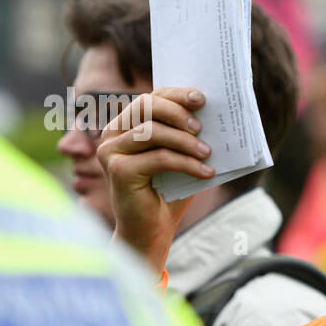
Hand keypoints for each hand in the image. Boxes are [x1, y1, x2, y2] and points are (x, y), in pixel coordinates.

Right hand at [97, 88, 211, 275]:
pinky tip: (206, 173)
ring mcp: (111, 151)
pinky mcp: (117, 170)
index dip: (176, 94)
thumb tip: (214, 115)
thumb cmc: (168, 191)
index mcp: (126, 125)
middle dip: (178, 112)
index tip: (201, 99)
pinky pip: (159, 158)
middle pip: (146, 105)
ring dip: (185, 141)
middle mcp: (112, 134)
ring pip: (153, 132)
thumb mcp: (182, 157)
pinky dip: (186, 164)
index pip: (151, 98)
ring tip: (207, 153)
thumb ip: (188, 135)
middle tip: (202, 128)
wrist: (151, 230)